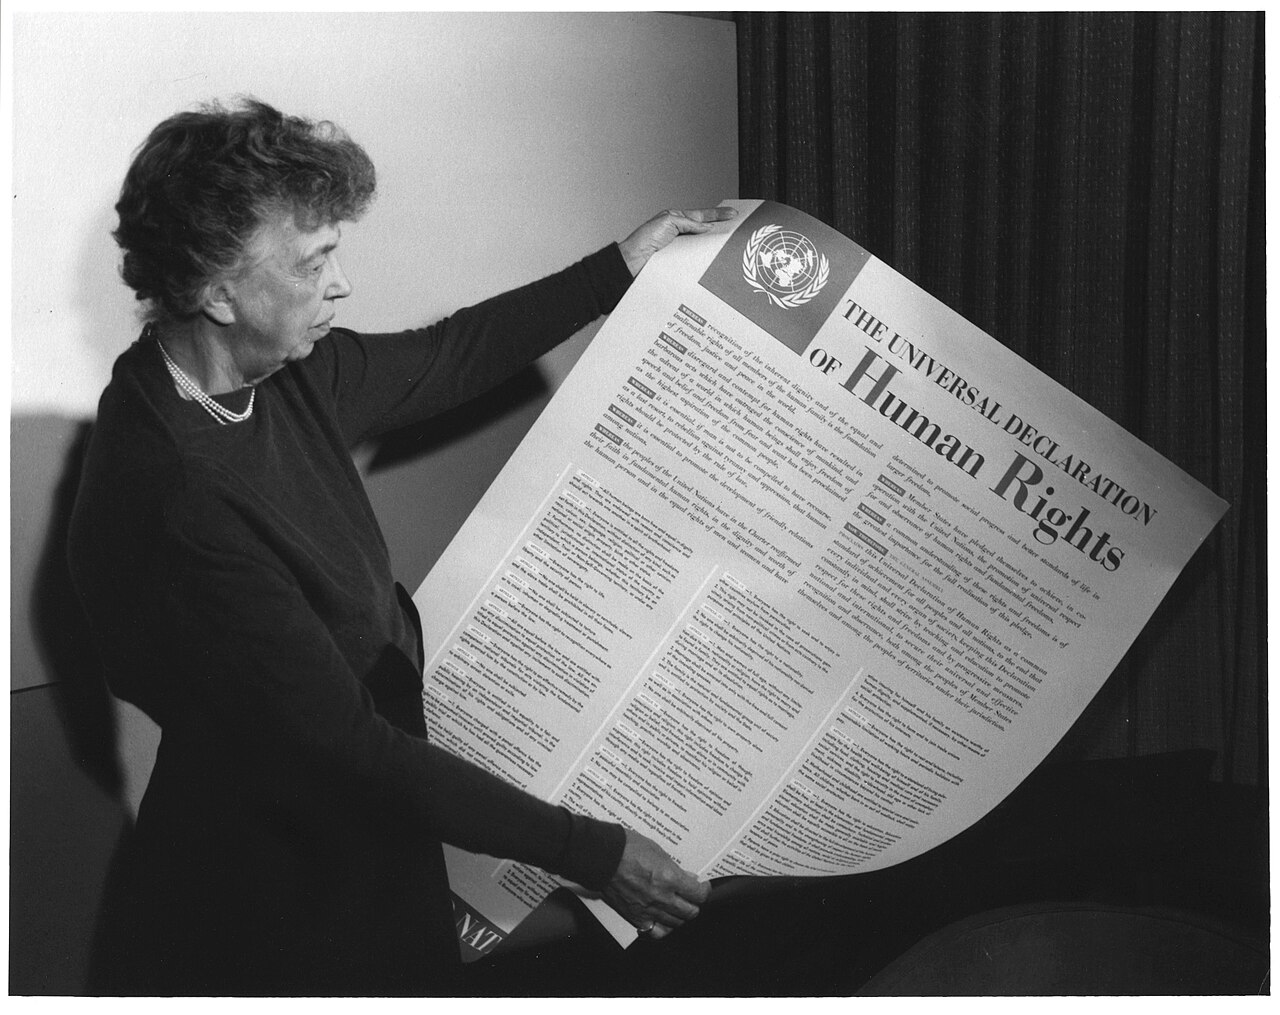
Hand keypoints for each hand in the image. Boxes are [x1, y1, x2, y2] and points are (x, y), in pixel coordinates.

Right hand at [601, 828, 709, 939]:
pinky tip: (661, 919)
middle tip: (691, 897)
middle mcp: (661, 897)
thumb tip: (688, 879)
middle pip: (690, 912)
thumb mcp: (658, 851)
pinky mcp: (635, 917)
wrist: (602, 857)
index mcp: (669, 878)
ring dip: (679, 916)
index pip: (698, 894)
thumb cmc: (627, 848)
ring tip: (677, 907)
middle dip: (694, 904)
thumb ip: (675, 869)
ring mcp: (648, 910)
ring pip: (675, 923)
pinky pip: (655, 931)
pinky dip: (661, 927)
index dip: (704, 891)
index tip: (702, 887)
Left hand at [618, 206, 738, 276]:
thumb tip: (706, 228)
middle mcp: (680, 233)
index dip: (718, 214)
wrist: (633, 262)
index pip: (702, 215)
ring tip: (728, 245)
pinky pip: (696, 260)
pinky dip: (704, 260)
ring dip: (713, 247)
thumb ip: (688, 223)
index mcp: (676, 220)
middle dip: (720, 229)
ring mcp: (680, 248)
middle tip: (736, 228)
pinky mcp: (679, 262)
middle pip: (705, 230)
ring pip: (702, 246)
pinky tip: (713, 261)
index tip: (733, 213)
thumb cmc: (644, 239)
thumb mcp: (668, 222)